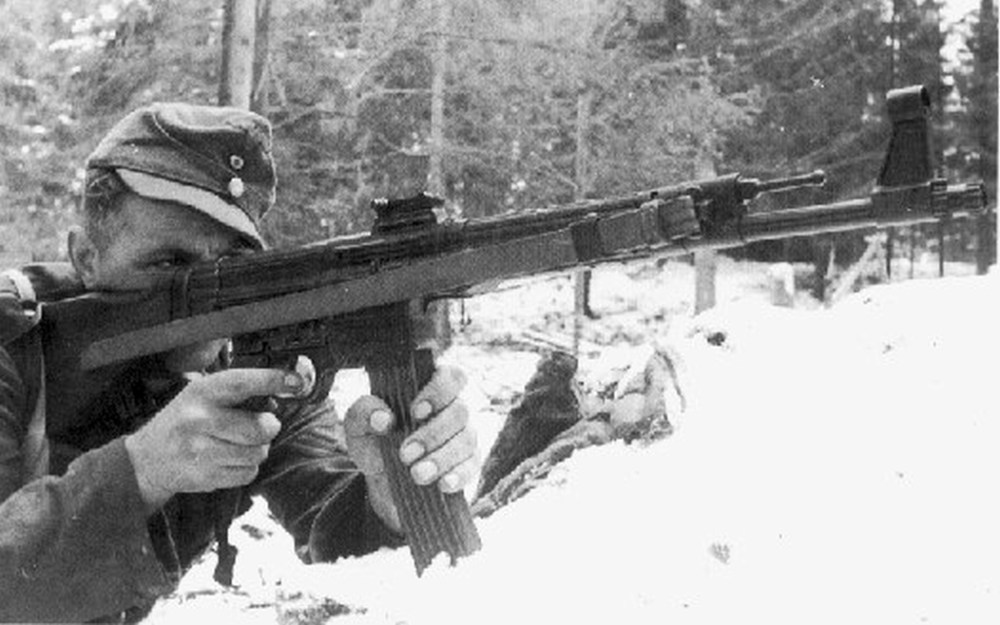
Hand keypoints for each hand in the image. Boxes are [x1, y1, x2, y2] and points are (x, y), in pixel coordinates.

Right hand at [124, 366, 311, 511]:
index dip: (272, 380)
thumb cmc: (183, 421)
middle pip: (260, 428)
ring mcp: (200, 451)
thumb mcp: (201, 395)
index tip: (297, 381)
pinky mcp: (204, 476)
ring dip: (257, 450)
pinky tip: (228, 460)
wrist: (146, 459)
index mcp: (202, 392)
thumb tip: (286, 388)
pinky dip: (245, 468)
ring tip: (238, 444)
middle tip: (262, 426)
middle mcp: (199, 419)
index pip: (242, 383)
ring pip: (257, 453)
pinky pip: (247, 474)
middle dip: (269, 428)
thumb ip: (238, 392)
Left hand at [344, 365, 477, 532]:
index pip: (451, 377)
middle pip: (459, 411)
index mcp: (430, 389)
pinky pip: (472, 466)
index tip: (415, 411)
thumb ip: (363, 413)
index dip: (439, 391)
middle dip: (432, 434)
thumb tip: (383, 418)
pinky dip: (459, 475)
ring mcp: (464, 436)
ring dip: (441, 458)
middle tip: (405, 454)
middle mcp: (452, 409)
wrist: (383, 480)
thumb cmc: (375, 441)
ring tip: (417, 474)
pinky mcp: (468, 464)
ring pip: (466, 440)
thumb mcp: (359, 426)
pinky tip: (443, 484)